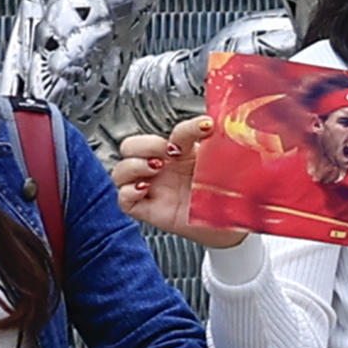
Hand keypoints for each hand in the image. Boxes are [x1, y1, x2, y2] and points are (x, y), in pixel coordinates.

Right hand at [117, 119, 243, 248]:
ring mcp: (152, 188)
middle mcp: (162, 168)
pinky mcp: (148, 209)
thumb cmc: (222, 195)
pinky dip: (128, 191)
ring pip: (120, 172)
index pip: (173, 132)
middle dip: (145, 145)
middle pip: (131, 146)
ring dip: (133, 165)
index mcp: (179, 153)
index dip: (188, 128)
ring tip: (156, 169)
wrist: (226, 224)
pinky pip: (123, 199)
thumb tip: (216, 123)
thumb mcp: (221, 165)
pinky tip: (146, 188)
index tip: (206, 127)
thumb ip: (217, 144)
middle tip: (167, 152)